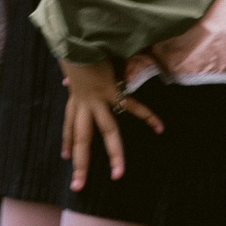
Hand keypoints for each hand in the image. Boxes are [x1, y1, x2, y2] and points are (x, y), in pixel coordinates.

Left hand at [61, 56, 161, 191]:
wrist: (75, 38)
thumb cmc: (75, 50)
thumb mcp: (70, 69)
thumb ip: (73, 79)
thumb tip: (65, 82)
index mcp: (75, 100)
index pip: (68, 126)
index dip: (66, 142)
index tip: (64, 157)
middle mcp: (84, 104)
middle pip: (82, 139)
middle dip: (81, 164)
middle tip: (77, 187)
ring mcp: (98, 100)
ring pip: (107, 132)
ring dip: (114, 153)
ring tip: (119, 174)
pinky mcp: (112, 91)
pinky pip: (132, 106)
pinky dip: (147, 116)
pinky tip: (160, 128)